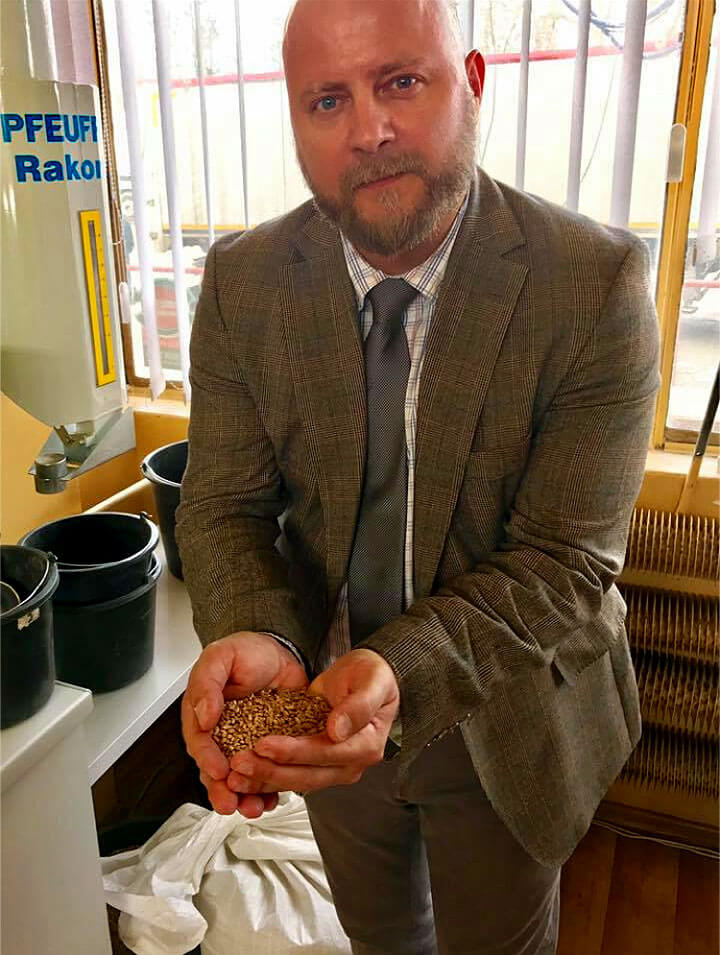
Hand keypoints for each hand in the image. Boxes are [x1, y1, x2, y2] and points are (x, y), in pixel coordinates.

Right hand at [181, 631, 307, 817]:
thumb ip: (207, 683)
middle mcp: (221, 735)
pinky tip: (275, 799)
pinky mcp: (270, 749)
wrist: (281, 651)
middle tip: (231, 803)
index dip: (207, 760)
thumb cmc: (247, 651)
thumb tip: (203, 715)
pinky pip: (267, 772)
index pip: (199, 743)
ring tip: (255, 808)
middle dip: (223, 790)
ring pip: (241, 777)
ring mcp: (245, 744)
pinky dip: (270, 789)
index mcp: (203, 716)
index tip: (218, 771)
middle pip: (216, 770)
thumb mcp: (221, 657)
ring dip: (246, 796)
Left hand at [226, 648, 399, 795]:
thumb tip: (337, 729)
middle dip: (269, 771)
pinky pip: (289, 771)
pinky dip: (266, 773)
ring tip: (234, 773)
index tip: (263, 744)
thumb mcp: (373, 682)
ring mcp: (331, 765)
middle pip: (305, 775)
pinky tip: (243, 772)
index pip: (324, 754)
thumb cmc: (374, 675)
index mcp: (365, 746)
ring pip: (294, 779)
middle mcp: (348, 763)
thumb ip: (359, 705)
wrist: (369, 675)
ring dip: (263, 778)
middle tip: (239, 763)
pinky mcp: (316, 760)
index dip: (292, 751)